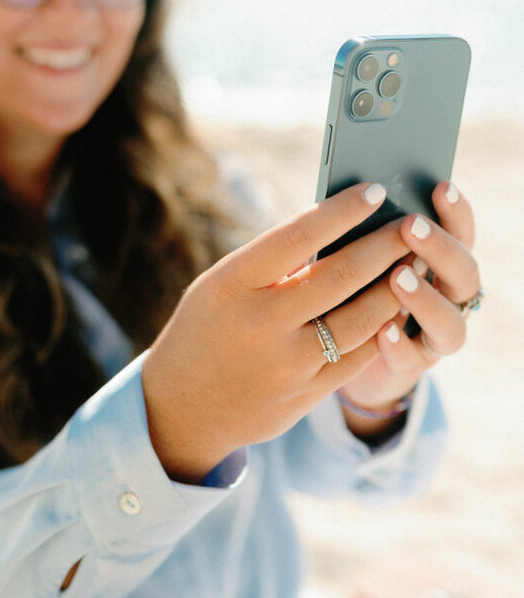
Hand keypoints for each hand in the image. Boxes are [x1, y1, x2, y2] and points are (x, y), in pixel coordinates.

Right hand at [141, 182, 406, 481]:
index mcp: (233, 283)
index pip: (297, 236)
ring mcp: (286, 362)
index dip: (342, 212)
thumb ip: (272, 262)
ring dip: (395, 287)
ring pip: (361, 319)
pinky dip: (383, 329)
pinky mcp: (305, 394)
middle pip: (340, 275)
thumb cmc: (207, 328)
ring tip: (417, 263)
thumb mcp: (221, 285)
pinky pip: (359, 357)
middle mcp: (261, 321)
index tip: (375, 190)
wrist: (181, 407)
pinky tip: (398, 308)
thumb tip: (336, 227)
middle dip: (385, 246)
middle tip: (414, 223)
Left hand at [338, 181, 479, 424]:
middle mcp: (447, 297)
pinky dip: (399, 344)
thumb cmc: (350, 285)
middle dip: (440, 248)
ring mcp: (432, 335)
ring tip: (397, 277)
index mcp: (438, 261)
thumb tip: (352, 193)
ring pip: (450, 322)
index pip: (460, 231)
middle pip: (464, 273)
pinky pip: (413, 359)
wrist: (340, 350)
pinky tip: (382, 329)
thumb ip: (365, 233)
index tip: (442, 186)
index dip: (456, 211)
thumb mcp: (356, 254)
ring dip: (425, 297)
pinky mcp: (410, 367)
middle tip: (411, 226)